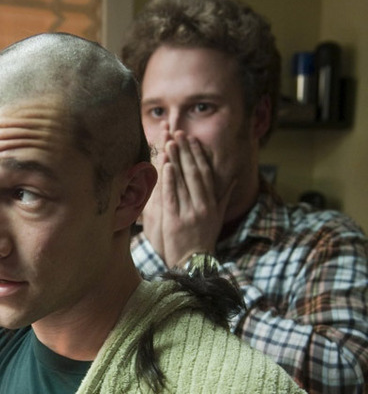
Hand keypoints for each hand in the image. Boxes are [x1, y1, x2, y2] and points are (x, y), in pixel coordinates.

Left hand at [142, 131, 234, 267]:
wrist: (195, 265)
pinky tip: (166, 165)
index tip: (193, 139)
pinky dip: (169, 180)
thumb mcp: (217, 217)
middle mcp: (202, 206)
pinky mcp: (176, 221)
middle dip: (186, 152)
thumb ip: (224, 197)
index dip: (199, 155)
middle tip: (179, 133)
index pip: (205, 174)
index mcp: (211, 203)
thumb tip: (233, 179)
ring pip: (182, 182)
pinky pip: (172, 197)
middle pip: (194, 173)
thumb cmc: (204, 240)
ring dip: (176, 160)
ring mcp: (189, 213)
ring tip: (170, 142)